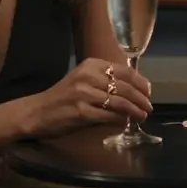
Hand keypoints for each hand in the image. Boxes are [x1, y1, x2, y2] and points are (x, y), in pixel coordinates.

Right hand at [22, 57, 151, 138]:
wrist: (37, 112)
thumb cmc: (63, 98)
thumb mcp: (83, 80)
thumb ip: (104, 81)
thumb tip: (133, 90)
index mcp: (91, 65)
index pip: (124, 71)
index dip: (140, 82)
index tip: (148, 92)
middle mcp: (88, 76)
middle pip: (125, 86)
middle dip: (141, 98)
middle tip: (148, 107)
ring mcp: (84, 94)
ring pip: (119, 101)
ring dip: (135, 110)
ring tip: (143, 115)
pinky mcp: (82, 112)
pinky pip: (109, 115)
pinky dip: (121, 119)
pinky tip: (126, 122)